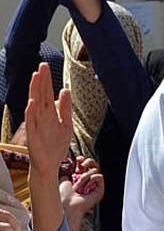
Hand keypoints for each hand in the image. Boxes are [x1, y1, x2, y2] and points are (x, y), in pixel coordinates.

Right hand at [25, 63, 71, 184]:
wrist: (50, 165)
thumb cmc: (56, 144)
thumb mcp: (66, 124)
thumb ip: (65, 108)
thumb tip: (65, 90)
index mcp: (49, 114)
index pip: (47, 93)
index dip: (46, 81)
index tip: (45, 66)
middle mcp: (41, 117)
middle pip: (40, 95)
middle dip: (41, 81)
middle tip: (41, 65)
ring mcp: (36, 126)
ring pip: (34, 105)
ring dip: (35, 92)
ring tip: (36, 78)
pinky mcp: (33, 137)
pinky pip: (31, 124)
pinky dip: (31, 114)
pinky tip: (32, 103)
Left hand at [62, 157, 104, 205]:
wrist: (67, 205)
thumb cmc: (62, 196)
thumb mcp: (62, 178)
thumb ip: (67, 169)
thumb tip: (70, 160)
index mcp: (78, 177)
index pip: (85, 164)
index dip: (83, 160)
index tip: (78, 159)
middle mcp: (87, 180)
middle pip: (94, 164)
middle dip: (88, 162)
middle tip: (82, 165)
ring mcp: (94, 185)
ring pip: (95, 170)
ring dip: (85, 177)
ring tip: (78, 186)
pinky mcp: (99, 189)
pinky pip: (99, 177)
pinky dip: (92, 179)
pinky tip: (86, 187)